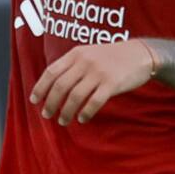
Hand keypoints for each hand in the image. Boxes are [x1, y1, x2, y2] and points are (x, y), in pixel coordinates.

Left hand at [29, 39, 155, 125]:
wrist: (140, 54)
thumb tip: (53, 83)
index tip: (34, 100)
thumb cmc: (111, 56)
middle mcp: (84, 62)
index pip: (51, 71)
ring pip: (75, 97)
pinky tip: (82, 119)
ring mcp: (98, 73)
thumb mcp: (88, 52)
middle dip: (50, 103)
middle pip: (60, 86)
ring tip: (63, 121)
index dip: (40, 87)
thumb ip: (72, 64)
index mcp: (76, 54)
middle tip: (47, 115)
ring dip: (66, 112)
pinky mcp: (112, 84)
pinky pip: (94, 102)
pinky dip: (85, 112)